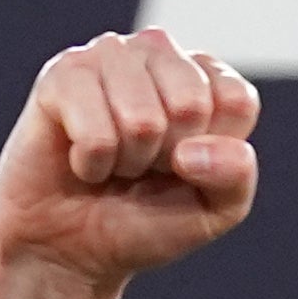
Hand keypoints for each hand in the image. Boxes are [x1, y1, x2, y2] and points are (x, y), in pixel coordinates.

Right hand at [0, 26, 260, 298]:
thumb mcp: (215, 209)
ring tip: (114, 161)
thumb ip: (235, 175)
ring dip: (127, 161)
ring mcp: (107, 55)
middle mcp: (156, 52)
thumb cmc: (146, 218)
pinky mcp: (61, 74)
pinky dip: (92, 165)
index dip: (213, 153)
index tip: (186, 166)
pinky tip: (82, 159)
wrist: (76, 247)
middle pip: (190, 105)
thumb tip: (194, 151)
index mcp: (203, 75)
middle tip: (144, 166)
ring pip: (141, 119)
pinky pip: (96, 134)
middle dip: (167, 156)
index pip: (236, 101)